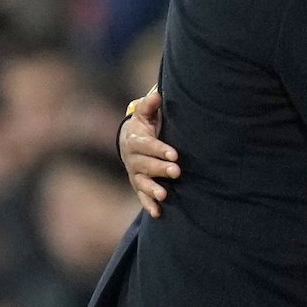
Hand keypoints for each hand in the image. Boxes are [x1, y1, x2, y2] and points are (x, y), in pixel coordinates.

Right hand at [119, 89, 180, 217]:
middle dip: (161, 169)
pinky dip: (148, 204)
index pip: (147, 146)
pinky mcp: (138, 184)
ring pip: (142, 183)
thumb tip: (157, 94)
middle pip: (146, 165)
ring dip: (152, 189)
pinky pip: (141, 196)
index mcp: (135, 140)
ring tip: (164, 195)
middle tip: (177, 172)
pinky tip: (158, 212)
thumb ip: (150, 105)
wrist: (129, 140)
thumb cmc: (144, 124)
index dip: (160, 150)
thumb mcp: (145, 113)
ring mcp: (134, 173)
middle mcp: (133, 159)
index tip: (174, 154)